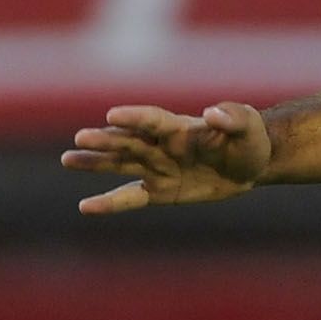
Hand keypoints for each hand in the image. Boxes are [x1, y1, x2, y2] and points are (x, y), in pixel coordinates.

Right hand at [61, 103, 272, 214]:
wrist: (251, 164)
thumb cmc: (250, 138)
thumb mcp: (248, 126)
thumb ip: (233, 118)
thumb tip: (213, 112)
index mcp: (180, 127)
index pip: (153, 120)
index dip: (134, 118)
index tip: (112, 115)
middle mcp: (161, 146)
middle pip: (129, 141)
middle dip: (106, 140)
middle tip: (81, 138)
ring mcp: (157, 168)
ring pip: (121, 164)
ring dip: (95, 162)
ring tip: (68, 159)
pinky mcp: (159, 191)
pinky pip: (130, 197)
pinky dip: (109, 203)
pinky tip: (85, 207)